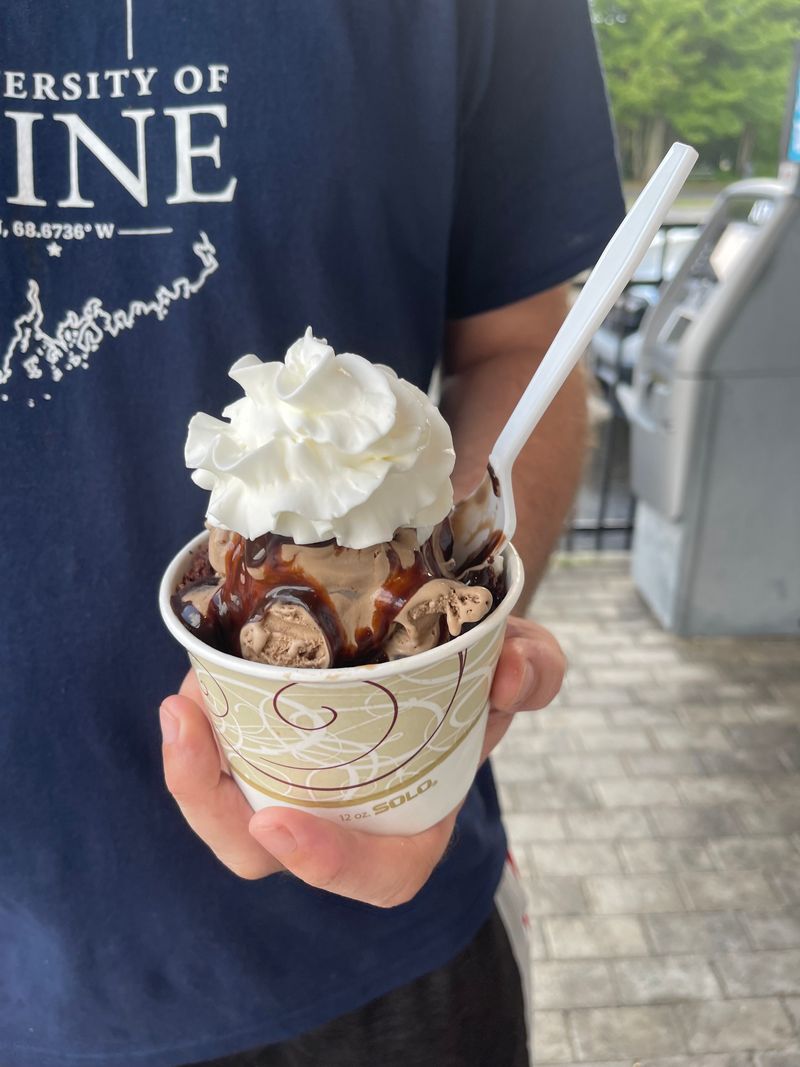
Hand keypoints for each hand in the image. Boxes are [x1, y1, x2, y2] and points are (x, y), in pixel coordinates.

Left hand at [159, 617, 563, 905]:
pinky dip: (202, 724)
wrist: (438, 632)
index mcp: (413, 821)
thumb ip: (535, 672)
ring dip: (192, 769)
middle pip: (266, 850)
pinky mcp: (263, 741)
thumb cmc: (483, 668)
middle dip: (215, 811)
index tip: (279, 822)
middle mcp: (345, 815)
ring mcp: (297, 782)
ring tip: (182, 704)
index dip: (327, 864)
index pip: (374, 873)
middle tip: (192, 733)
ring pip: (226, 806)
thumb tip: (508, 671)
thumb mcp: (526, 664)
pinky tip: (194, 672)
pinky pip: (217, 754)